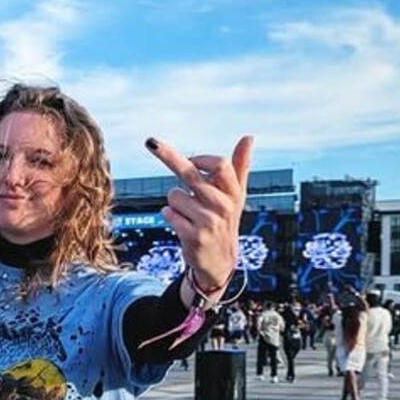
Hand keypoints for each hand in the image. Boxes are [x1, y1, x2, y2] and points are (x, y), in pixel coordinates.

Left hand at [146, 135, 253, 292]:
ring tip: (188, 214)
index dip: (202, 158)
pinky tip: (182, 224)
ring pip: (174, 195)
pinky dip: (169, 215)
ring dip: (174, 202)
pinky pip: (168, 213)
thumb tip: (248, 137)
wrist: (219, 262)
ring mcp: (209, 222)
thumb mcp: (235, 196)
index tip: (192, 159)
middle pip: (191, 174)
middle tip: (151, 142)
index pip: (220, 165)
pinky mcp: (194, 236)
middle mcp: (223, 206)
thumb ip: (240, 166)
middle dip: (168, 155)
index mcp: (233, 193)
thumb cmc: (224, 222)